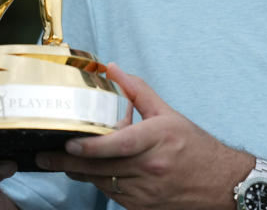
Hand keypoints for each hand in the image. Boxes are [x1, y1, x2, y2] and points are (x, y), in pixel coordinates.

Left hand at [36, 64, 250, 209]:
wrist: (221, 183)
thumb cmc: (195, 147)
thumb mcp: (168, 114)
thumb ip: (138, 92)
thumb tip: (113, 70)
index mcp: (157, 140)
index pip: (118, 144)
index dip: (90, 145)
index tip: (69, 142)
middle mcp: (151, 168)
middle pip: (100, 168)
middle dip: (68, 163)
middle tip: (44, 156)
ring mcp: (146, 193)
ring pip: (102, 183)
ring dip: (81, 173)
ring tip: (63, 161)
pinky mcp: (143, 209)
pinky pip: (113, 196)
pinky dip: (101, 184)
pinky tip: (94, 173)